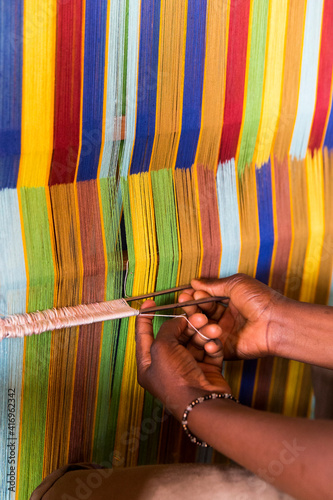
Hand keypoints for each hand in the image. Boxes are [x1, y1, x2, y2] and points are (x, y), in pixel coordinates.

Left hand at [135, 300, 230, 420]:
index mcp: (148, 364)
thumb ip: (167, 328)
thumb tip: (178, 320)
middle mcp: (166, 365)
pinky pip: (208, 350)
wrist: (203, 403)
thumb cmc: (176, 381)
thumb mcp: (162, 348)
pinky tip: (213, 345)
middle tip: (198, 316)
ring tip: (212, 330)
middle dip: (187, 324)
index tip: (149, 303)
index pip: (143, 335)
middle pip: (175, 335)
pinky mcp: (205, 370)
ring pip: (194, 340)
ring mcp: (186, 367)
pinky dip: (212, 345)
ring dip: (203, 333)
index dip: (145, 318)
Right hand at [179, 274, 285, 359]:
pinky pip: (209, 346)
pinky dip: (204, 338)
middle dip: (192, 307)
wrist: (275, 322)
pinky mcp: (226, 349)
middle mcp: (226, 318)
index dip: (195, 296)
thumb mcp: (235, 284)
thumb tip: (195, 282)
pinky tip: (204, 330)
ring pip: (202, 329)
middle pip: (201, 314)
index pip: (206, 299)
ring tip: (197, 316)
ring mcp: (225, 334)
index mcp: (229, 302)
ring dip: (196, 321)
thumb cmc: (260, 300)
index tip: (186, 293)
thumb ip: (213, 285)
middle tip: (185, 302)